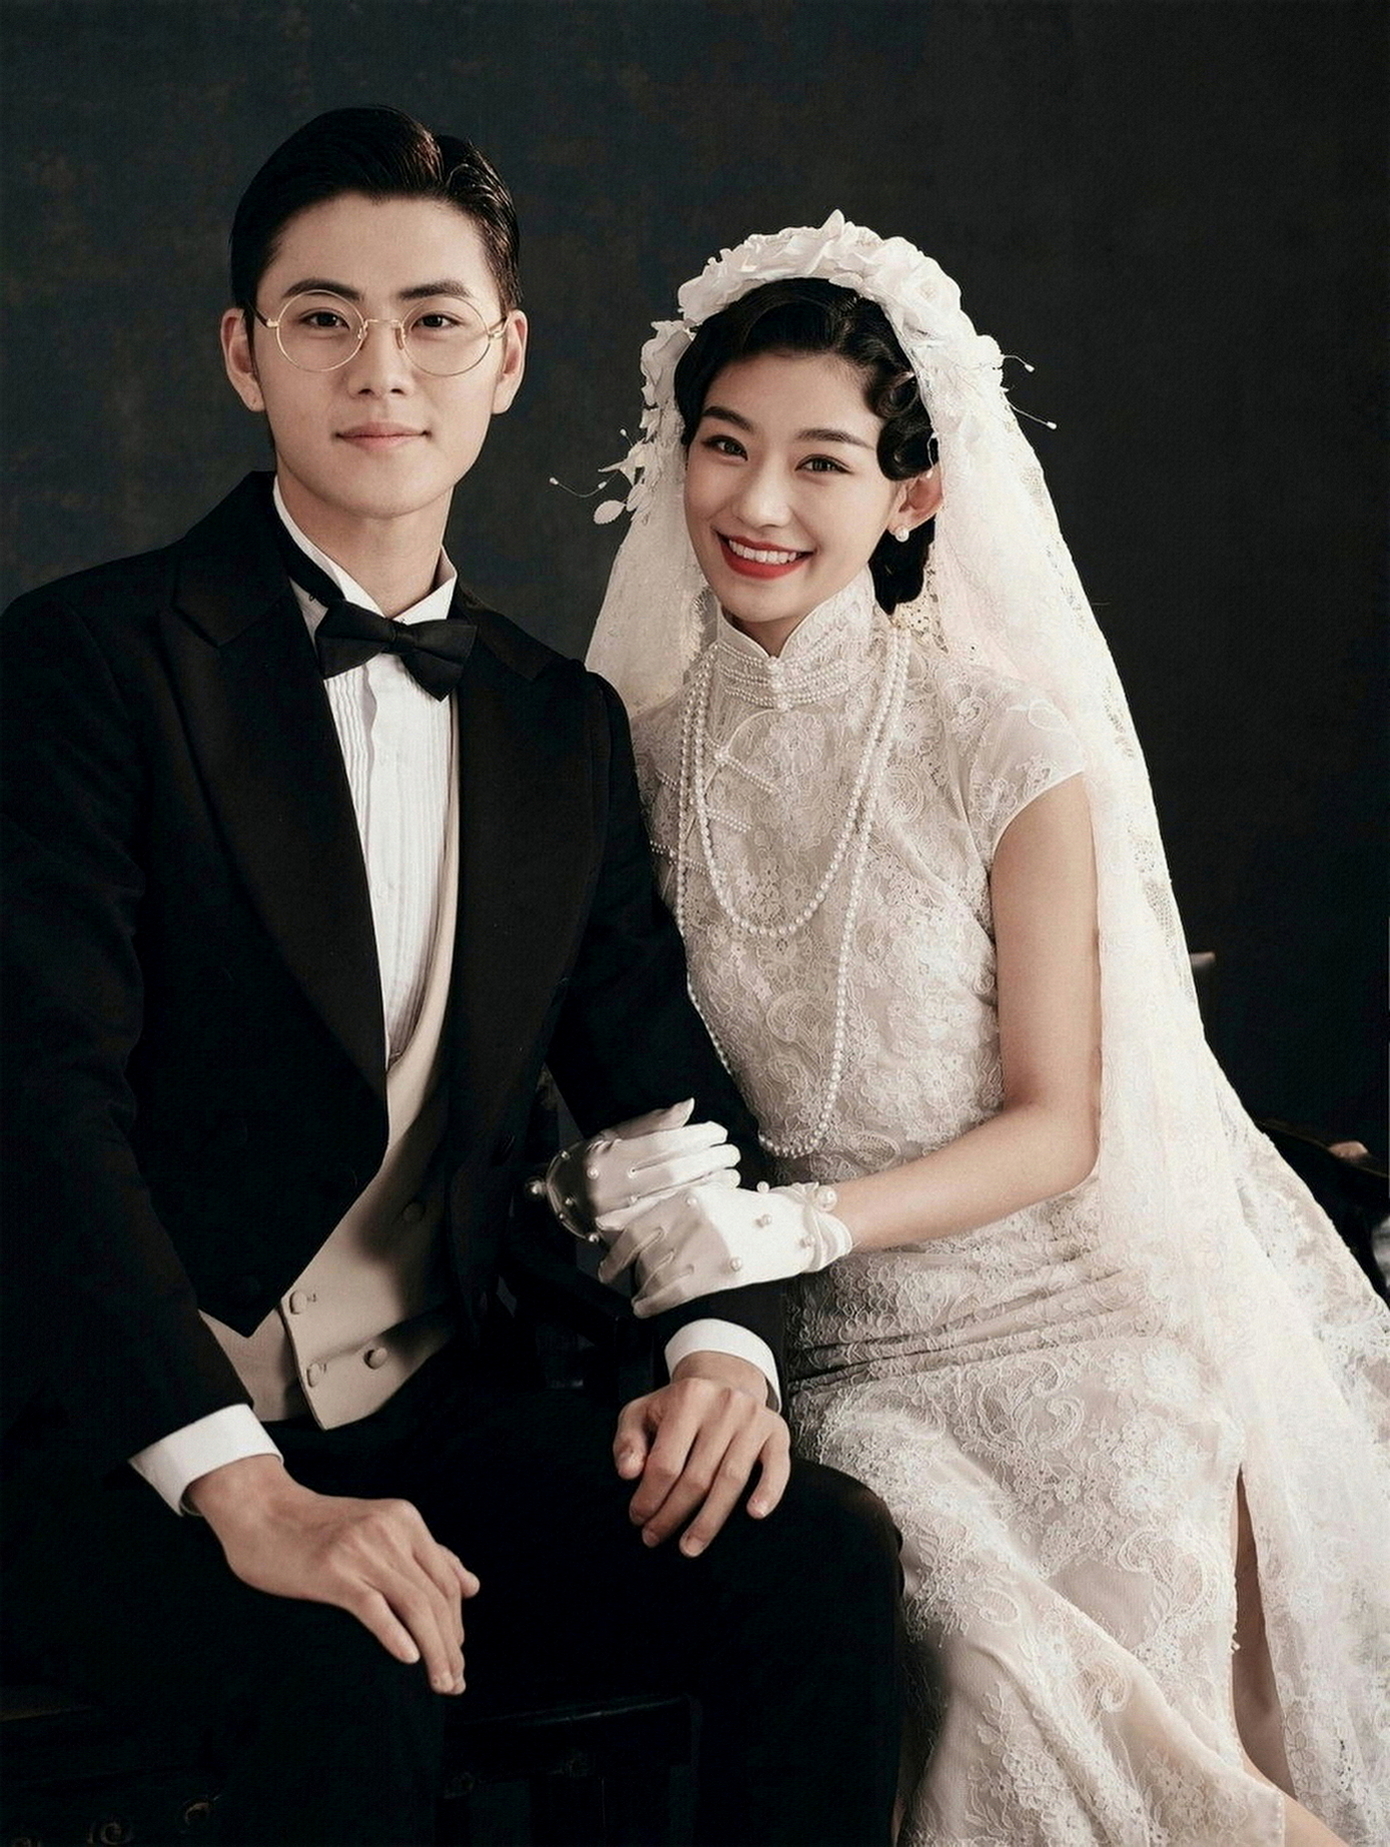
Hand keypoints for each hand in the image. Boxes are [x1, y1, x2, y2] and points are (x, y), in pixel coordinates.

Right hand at [189, 1455, 478, 1694]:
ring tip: (441, 1684)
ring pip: (414, 1605)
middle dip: (451, 1646)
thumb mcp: (380, 1528)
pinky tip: (408, 1659)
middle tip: (454, 1684)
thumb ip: (426, 1554)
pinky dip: (395, 1635)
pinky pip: (373, 1606)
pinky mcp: (332, 1571)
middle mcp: (391, 1531)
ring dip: (434, 1650)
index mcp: (406, 1520)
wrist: (261, 1510)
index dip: (457, 1625)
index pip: (447, 1581)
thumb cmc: (318, 1527)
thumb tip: (472, 1586)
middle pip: (436, 1597)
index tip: (458, 1660)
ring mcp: (362, 1550)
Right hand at [540, 1099, 740, 1241]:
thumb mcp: (615, 1135)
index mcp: (608, 1157)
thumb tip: (689, 1105)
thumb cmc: (594, 1160)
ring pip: (675, 1199)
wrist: (565, 1198)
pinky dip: (695, 1206)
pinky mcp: (626, 1237)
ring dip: (710, 1185)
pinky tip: (714, 1197)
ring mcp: (618, 1217)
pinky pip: (669, 1220)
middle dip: (709, 1160)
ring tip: (731, 1174)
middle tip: (732, 1152)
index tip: (718, 1131)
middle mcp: (611, 1188)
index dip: (695, 1137)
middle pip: (673, 1172)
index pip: (662, 1145)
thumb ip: (653, 1123)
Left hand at [599, 1180, 852, 1316]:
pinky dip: (653, 1303)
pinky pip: (673, 1292)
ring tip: (637, 1300)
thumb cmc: (751, 1213)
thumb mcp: (713, 1197)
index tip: (606, 1265)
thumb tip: (637, 1230)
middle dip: (629, 1272)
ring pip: (656, 1274)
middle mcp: (693, 1219)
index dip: (617, 1250)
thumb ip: (678, 1209)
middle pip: (644, 1254)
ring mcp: (706, 1246)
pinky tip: (645, 1309)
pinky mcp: (720, 1271)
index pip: (638, 1227)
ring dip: (641, 1291)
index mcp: (689, 1196)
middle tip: (620, 1283)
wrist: (794, 1225)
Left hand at [613, 1354, 790, 1555]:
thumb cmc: (679, 1406)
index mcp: (688, 1397)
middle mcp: (724, 1405)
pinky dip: (769, 1492)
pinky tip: (754, 1514)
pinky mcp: (777, 1432)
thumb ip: (628, 1442)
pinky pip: (777, 1467)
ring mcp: (753, 1419)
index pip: (665, 1462)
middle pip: (697, 1477)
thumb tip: (629, 1473)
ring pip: (731, 1480)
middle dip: (672, 1515)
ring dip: (709, 1521)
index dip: (649, 1497)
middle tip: (655, 1538)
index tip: (638, 1518)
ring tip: (690, 1546)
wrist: (725, 1381)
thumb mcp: (642, 1413)